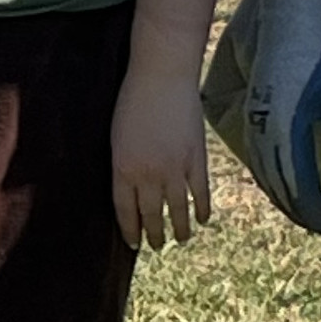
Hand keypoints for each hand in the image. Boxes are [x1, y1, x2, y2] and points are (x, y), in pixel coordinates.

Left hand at [111, 61, 214, 249]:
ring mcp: (175, 168)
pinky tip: (203, 219)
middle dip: (153, 234)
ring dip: (179, 229)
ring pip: (177, 210)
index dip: (129, 229)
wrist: (162, 75)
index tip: (133, 243)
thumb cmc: (132, 99)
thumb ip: (124, 163)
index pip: (125, 210)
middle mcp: (148, 175)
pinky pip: (200, 192)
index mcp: (123, 168)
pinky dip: (202, 208)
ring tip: (180, 239)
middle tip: (155, 246)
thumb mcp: (116, 136)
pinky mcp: (197, 158)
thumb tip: (132, 187)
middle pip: (151, 215)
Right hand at [236, 0, 320, 235]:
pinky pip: (258, 161)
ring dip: (285, 199)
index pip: (300, 189)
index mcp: (287, 135)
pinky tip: (283, 184)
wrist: (291, 27)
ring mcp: (254, 126)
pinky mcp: (252, 118)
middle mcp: (264, 135)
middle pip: (279, 188)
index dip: (316, 214)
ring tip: (305, 213)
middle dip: (301, 212)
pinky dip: (272, 181)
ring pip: (265, 177)